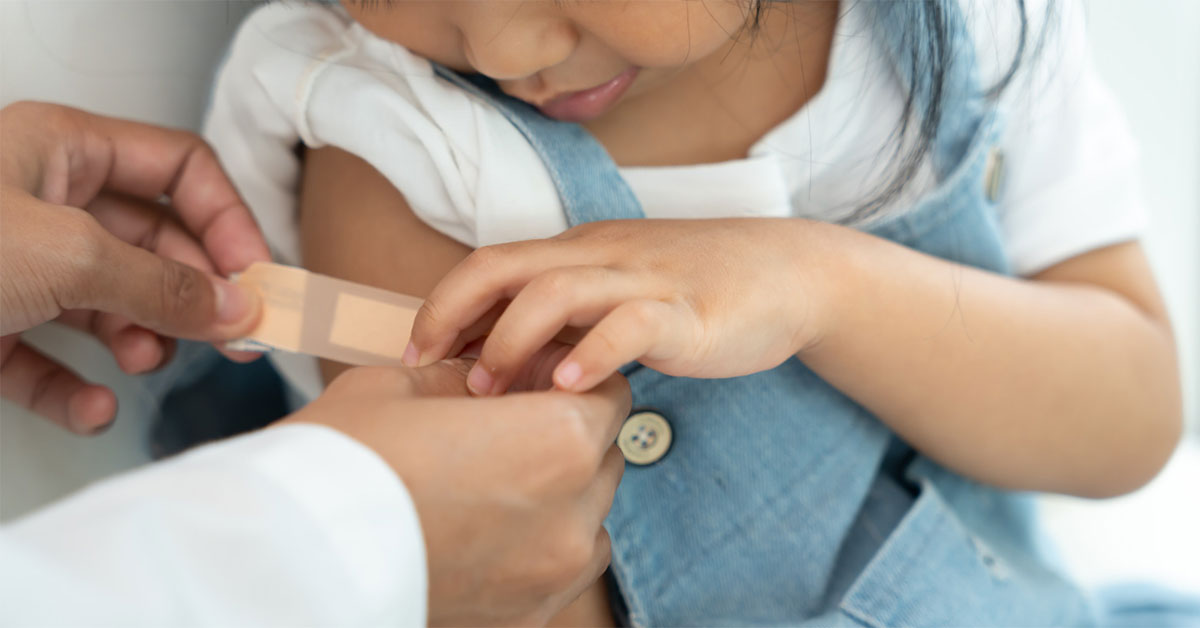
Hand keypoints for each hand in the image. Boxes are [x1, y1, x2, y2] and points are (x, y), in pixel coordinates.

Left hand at [0, 102, 270, 432]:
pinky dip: (78, 389)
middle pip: (154, 243)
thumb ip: (165, 284)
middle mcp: (42, 204)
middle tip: (234, 337)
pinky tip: (93, 405)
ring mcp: (15, 269)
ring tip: (144, 361)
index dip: (227, 220)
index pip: (178, 169)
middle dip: (193, 294)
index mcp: (60, 150)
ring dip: (139, 340)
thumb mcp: (66, 255)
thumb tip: (238, 307)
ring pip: (111, 303)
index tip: (256, 277)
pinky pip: (53, 359)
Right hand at [283, 344, 630, 625]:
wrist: (288, 558)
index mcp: (559, 442)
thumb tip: (489, 381)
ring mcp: (554, 574)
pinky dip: (541, 545)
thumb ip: (471, 377)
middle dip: (565, 434)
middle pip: (604, 456)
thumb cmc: (343, 459)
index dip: (570, 380)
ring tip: (490, 482)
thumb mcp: (406, 385)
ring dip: (560, 493)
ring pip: (591, 516)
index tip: (530, 379)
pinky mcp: (527, 617)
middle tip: (502, 426)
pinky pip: (563, 568)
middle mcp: (574, 513)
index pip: (611, 395)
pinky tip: (485, 528)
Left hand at [404, 218, 832, 394]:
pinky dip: (595, 353)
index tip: (412, 353)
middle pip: (506, 267)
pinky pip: (631, 324)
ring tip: (491, 390)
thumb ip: (565, 323)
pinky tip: (574, 387)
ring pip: (557, 290)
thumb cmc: (694, 290)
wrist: (787, 273)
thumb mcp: (617, 295)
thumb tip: (502, 367)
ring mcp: (643, 281)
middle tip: (426, 368)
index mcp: (578, 252)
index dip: (442, 304)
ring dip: (512, 340)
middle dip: (453, 314)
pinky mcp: (686, 312)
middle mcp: (601, 257)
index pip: (490, 263)